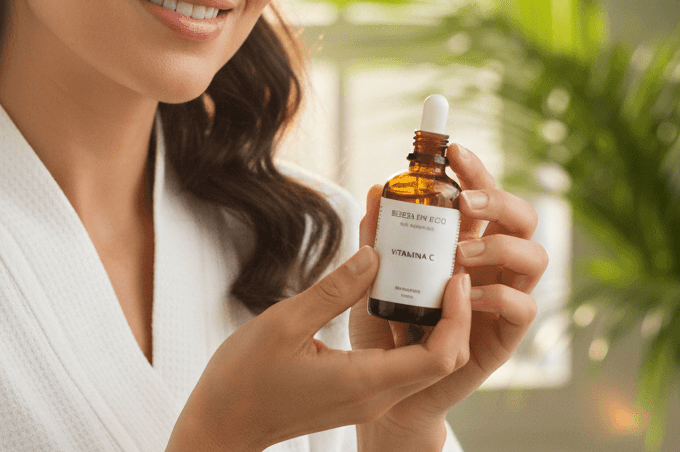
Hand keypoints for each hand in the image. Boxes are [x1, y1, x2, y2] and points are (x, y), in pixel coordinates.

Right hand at [166, 246, 472, 451]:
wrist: (221, 425)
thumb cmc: (244, 378)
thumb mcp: (285, 323)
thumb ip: (334, 289)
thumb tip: (375, 255)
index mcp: (365, 381)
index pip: (441, 355)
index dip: (457, 315)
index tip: (454, 275)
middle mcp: (376, 395)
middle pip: (442, 359)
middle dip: (454, 312)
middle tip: (448, 265)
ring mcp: (367, 397)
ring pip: (423, 361)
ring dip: (432, 319)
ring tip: (425, 272)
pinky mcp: (356, 392)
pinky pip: (399, 363)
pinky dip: (407, 330)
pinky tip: (392, 294)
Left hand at [348, 143, 548, 440]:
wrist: (389, 387)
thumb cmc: (385, 324)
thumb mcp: (373, 275)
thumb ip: (376, 235)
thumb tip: (377, 188)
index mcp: (464, 239)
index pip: (481, 194)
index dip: (475, 169)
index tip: (453, 150)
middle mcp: (491, 263)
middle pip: (521, 217)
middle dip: (498, 199)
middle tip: (464, 202)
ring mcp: (503, 296)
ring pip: (535, 255)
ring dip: (500, 246)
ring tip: (459, 253)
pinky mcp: (506, 334)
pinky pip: (523, 307)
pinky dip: (497, 295)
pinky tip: (464, 294)